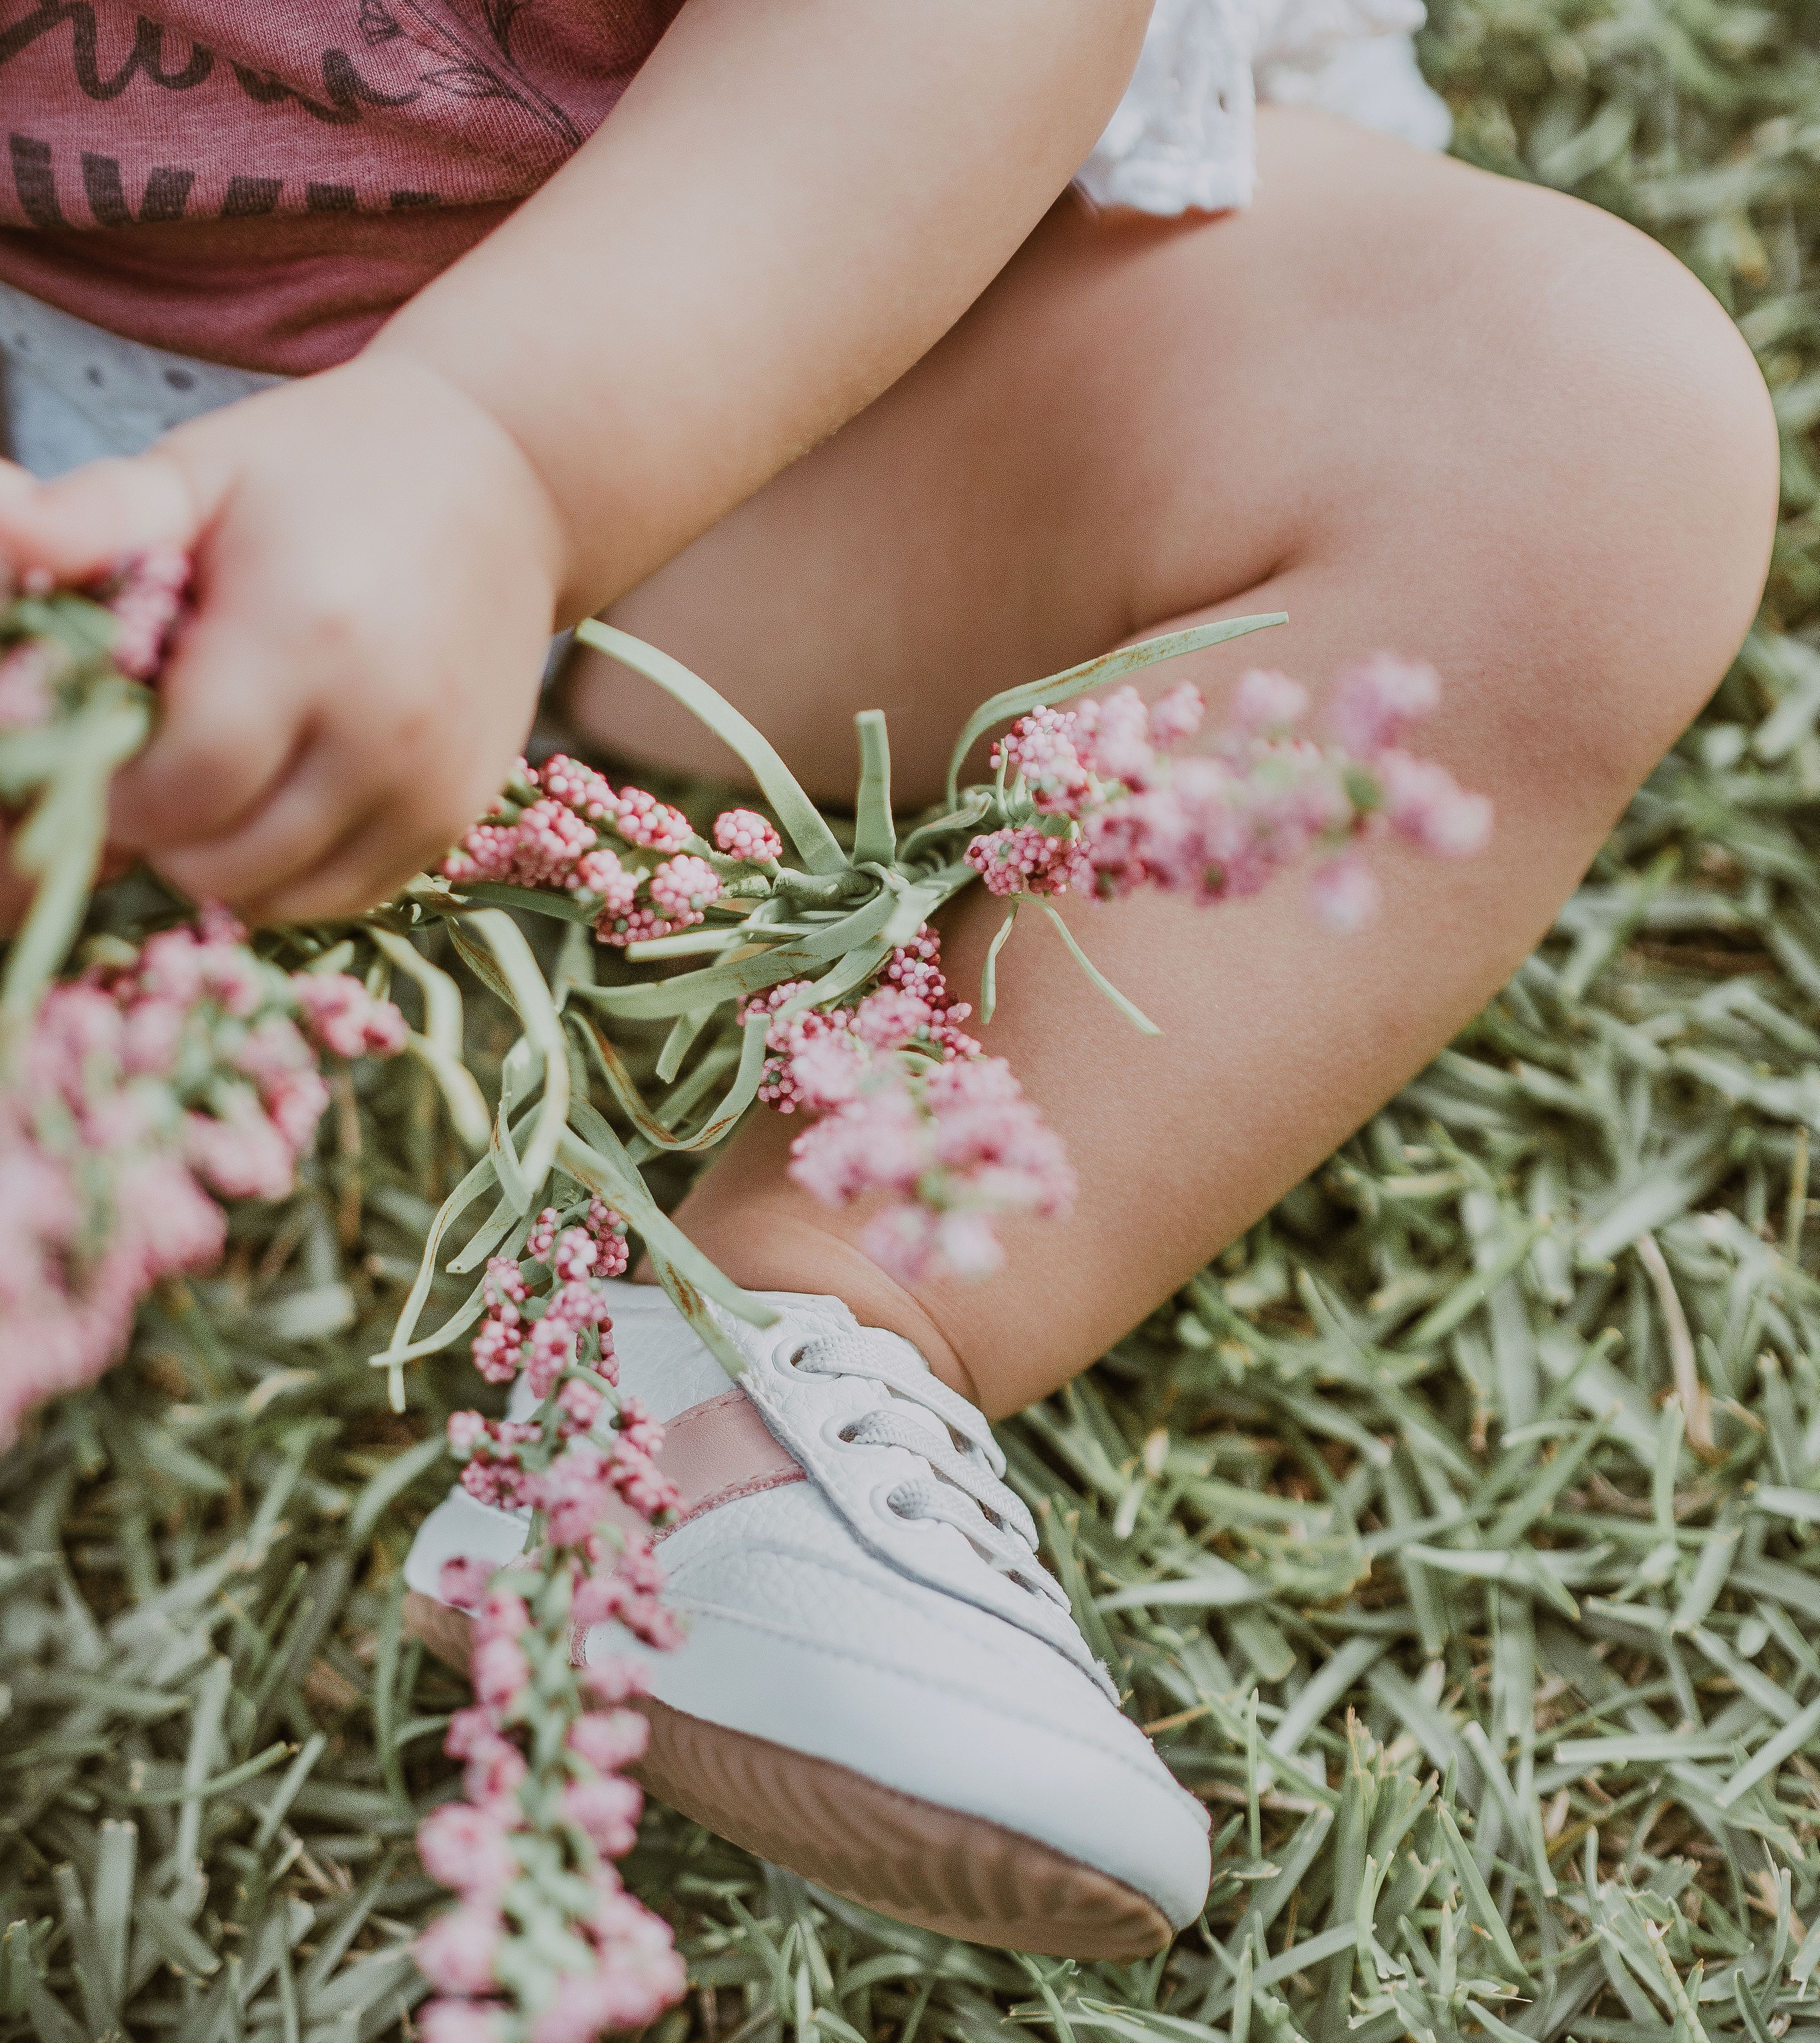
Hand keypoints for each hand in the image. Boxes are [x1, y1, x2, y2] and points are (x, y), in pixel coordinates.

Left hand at [0, 355, 565, 922]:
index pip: (174, 791)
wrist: (506, 485)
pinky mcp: (460, 814)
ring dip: (222, 860)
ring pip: (281, 898)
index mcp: (303, 639)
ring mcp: (431, 784)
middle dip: (158, 831)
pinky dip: (293, 869)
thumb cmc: (329, 472)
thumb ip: (97, 515)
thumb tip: (1, 524)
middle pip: (221, 862)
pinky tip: (280, 795)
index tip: (98, 741)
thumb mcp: (205, 472)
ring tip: (217, 778)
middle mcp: (381, 731)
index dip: (109, 788)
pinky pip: (348, 894)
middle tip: (150, 762)